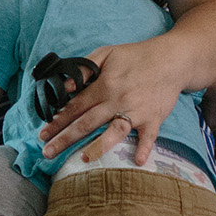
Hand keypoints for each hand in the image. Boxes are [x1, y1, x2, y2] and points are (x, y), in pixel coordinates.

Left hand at [39, 39, 186, 165]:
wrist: (172, 59)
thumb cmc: (136, 56)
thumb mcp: (106, 53)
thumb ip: (84, 69)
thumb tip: (65, 87)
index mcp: (104, 85)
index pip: (75, 106)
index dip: (57, 120)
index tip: (43, 134)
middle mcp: (117, 99)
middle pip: (87, 122)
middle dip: (65, 138)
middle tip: (47, 152)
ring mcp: (136, 110)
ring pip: (114, 131)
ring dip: (98, 146)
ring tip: (83, 159)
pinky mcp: (154, 119)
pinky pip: (148, 136)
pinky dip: (144, 148)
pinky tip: (137, 161)